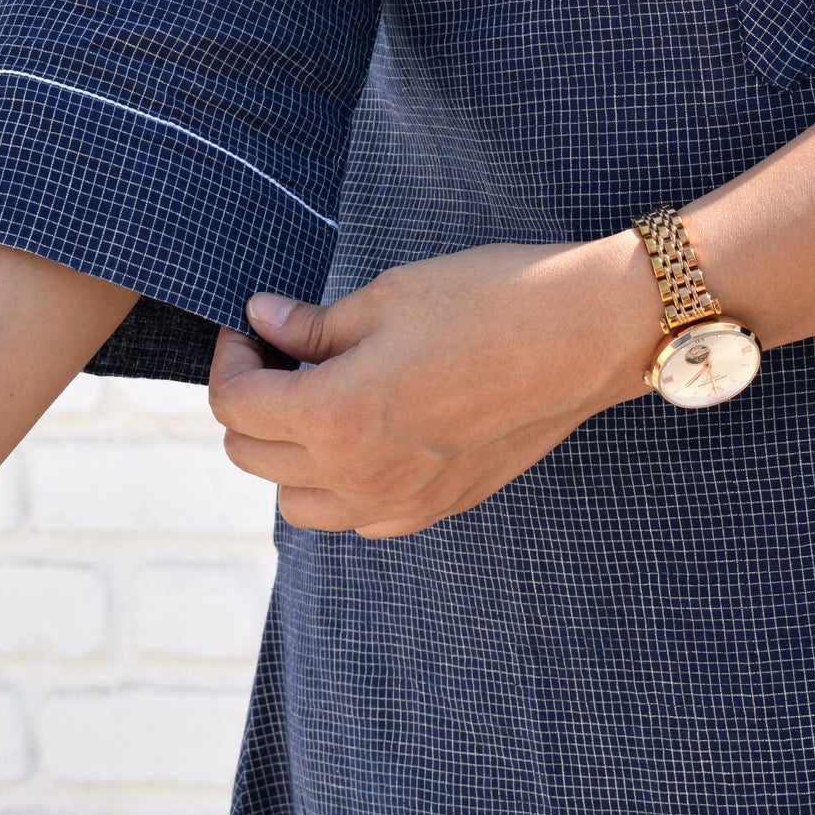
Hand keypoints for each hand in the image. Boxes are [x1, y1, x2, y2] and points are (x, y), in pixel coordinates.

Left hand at [208, 235, 656, 537]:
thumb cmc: (485, 302)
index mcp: (334, 417)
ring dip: (286, 453)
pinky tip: (365, 432)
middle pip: (252, 457)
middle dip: (250, 401)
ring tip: (318, 395)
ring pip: (297, 503)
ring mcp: (399, 504)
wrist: (583, 337)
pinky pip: (356, 517)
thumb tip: (262, 319)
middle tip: (278, 349)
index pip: (236, 405)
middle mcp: (357, 477)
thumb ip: (314, 325)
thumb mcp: (386, 297)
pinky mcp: (436, 509)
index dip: (231, 357)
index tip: (251, 324)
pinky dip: (339, 483)